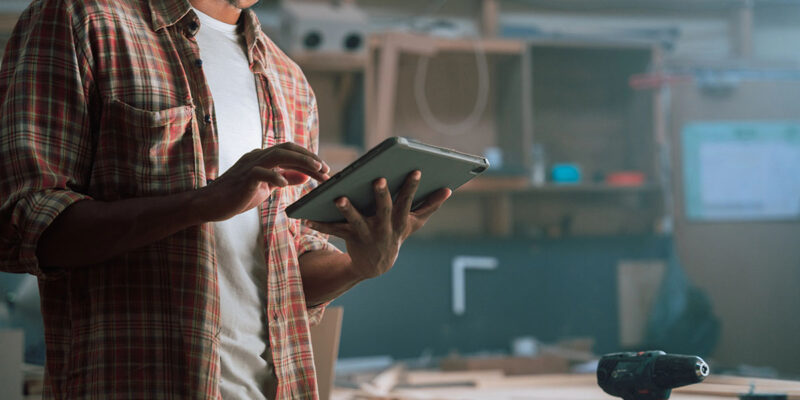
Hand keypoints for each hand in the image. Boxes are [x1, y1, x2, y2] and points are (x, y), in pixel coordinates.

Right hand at [195, 142, 329, 221]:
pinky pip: (261, 173)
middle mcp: (258, 156)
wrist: (212, 203)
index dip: (309, 158)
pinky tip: (286, 184)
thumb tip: (305, 176)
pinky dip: (275, 176)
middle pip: (288, 149)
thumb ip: (284, 178)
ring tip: (315, 170)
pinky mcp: (244, 178)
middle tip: (326, 170)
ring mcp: (250, 165)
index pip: (290, 151)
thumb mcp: (266, 187)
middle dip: (310, 158)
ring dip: (300, 162)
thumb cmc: (239, 195)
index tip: (325, 170)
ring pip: (278, 155)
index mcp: (264, 158)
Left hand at [307, 171, 450, 279]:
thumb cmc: (396, 234)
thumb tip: (449, 189)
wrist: (376, 265)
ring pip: (355, 220)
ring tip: (338, 197)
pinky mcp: (348, 237)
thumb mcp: (414, 223)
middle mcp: (384, 227)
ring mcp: (366, 233)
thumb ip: (430, 206)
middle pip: (383, 209)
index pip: (408, 201)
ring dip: (346, 209)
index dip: (412, 187)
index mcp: (400, 220)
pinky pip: (332, 230)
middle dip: (382, 194)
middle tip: (378, 179)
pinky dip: (319, 223)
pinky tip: (305, 217)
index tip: (416, 170)